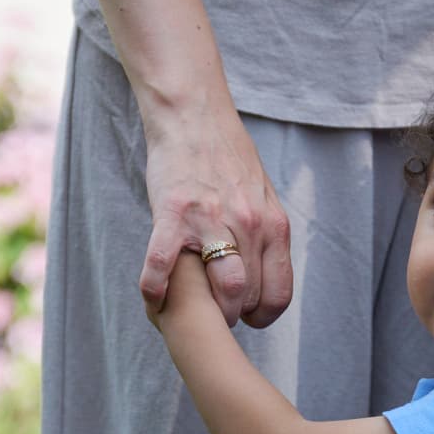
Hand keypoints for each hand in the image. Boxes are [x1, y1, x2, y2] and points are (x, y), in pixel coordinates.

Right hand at [139, 102, 293, 326]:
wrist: (193, 116)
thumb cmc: (225, 156)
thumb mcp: (261, 195)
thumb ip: (265, 232)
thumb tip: (265, 271)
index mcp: (273, 224)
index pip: (278, 292)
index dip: (262, 315)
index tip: (247, 317)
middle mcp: (249, 224)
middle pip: (247, 295)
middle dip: (231, 315)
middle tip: (214, 312)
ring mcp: (211, 219)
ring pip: (221, 289)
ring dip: (204, 311)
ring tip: (191, 309)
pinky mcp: (173, 215)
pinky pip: (164, 266)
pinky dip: (157, 291)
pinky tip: (154, 299)